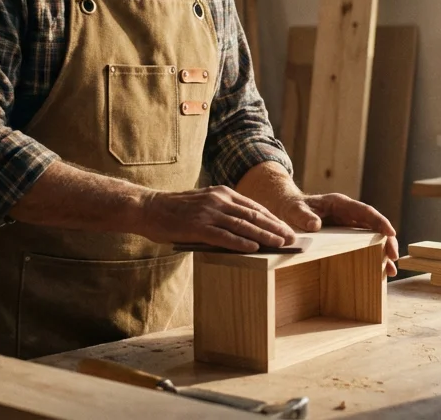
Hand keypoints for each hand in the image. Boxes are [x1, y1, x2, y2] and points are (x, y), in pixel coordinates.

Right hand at [137, 186, 296, 252]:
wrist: (148, 208)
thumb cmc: (176, 210)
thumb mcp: (204, 203)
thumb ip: (223, 211)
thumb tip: (247, 228)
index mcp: (222, 193)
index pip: (254, 207)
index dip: (273, 219)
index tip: (287, 229)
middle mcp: (219, 200)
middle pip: (253, 215)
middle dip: (275, 227)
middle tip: (292, 239)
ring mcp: (208, 213)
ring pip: (243, 225)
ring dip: (264, 235)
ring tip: (280, 244)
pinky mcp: (198, 226)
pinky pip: (224, 236)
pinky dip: (241, 242)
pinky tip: (254, 248)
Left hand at [275, 193, 399, 276]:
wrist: (288, 210)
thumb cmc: (293, 207)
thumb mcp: (294, 210)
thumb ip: (303, 216)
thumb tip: (315, 225)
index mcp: (341, 203)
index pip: (365, 211)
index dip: (379, 221)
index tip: (391, 232)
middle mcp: (349, 214)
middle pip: (374, 226)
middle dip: (387, 241)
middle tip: (394, 258)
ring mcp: (349, 225)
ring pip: (372, 237)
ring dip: (382, 252)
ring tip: (390, 271)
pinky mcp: (346, 236)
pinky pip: (363, 244)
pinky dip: (371, 256)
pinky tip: (377, 270)